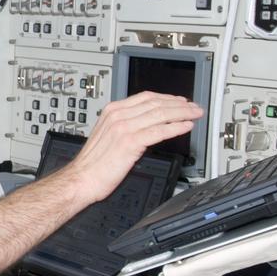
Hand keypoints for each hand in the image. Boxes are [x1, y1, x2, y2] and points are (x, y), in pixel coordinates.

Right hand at [60, 91, 202, 202]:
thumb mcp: (106, 135)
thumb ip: (124, 125)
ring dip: (182, 114)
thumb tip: (145, 124)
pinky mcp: (130, 142)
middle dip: (179, 105)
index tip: (179, 102)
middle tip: (194, 108)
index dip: (167, 98)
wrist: (81, 178)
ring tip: (194, 115)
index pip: (145, 97)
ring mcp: (123, 128)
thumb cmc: (93, 163)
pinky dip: (175, 128)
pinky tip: (185, 127)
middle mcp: (117, 116)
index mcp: (111, 111)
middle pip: (156, 104)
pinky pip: (159, 131)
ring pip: (160, 115)